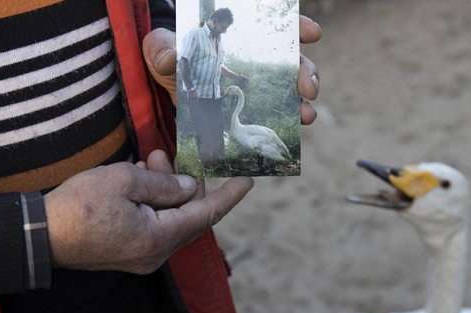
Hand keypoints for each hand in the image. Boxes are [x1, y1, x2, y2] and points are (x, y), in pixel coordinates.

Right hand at [45, 150, 253, 273]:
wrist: (38, 235)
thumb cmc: (79, 205)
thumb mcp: (125, 180)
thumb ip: (163, 183)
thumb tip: (188, 186)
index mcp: (159, 237)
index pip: (206, 214)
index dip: (228, 195)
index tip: (247, 180)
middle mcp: (156, 253)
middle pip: (188, 215)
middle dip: (183, 183)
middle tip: (164, 156)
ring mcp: (142, 256)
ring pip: (170, 218)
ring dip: (165, 189)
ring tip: (148, 160)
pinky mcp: (129, 253)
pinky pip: (154, 225)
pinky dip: (153, 202)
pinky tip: (139, 179)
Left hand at [142, 16, 322, 124]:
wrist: (162, 83)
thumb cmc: (165, 56)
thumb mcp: (159, 48)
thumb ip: (161, 49)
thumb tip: (169, 59)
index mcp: (238, 36)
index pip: (273, 28)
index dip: (296, 27)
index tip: (312, 33)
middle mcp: (254, 58)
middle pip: (291, 60)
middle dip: (306, 72)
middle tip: (309, 89)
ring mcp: (254, 84)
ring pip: (289, 89)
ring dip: (302, 102)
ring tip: (307, 115)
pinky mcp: (248, 107)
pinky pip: (274, 112)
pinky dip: (287, 119)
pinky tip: (296, 127)